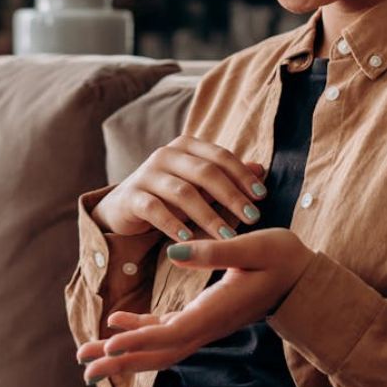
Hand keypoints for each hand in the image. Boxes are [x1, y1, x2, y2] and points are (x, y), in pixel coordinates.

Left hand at [76, 229, 312, 382]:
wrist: (303, 277)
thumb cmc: (282, 257)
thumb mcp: (253, 246)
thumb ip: (214, 251)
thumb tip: (173, 255)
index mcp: (217, 310)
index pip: (172, 333)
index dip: (139, 339)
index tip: (109, 343)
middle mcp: (207, 325)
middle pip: (158, 353)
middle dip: (120, 360)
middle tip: (83, 365)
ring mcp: (203, 325)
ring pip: (157, 348)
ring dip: (122, 352)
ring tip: (87, 355)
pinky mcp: (202, 318)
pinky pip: (165, 333)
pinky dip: (138, 333)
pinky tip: (116, 326)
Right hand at [92, 135, 266, 240]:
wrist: (124, 208)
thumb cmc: (169, 196)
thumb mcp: (200, 185)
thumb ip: (227, 177)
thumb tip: (261, 169)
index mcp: (186, 146)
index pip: (220, 156)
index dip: (242, 175)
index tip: (262, 197)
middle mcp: (166, 154)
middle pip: (205, 172)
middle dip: (232, 196)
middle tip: (253, 218)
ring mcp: (146, 174)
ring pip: (183, 192)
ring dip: (209, 216)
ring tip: (227, 237)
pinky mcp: (130, 196)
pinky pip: (155, 209)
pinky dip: (174, 224)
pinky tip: (189, 240)